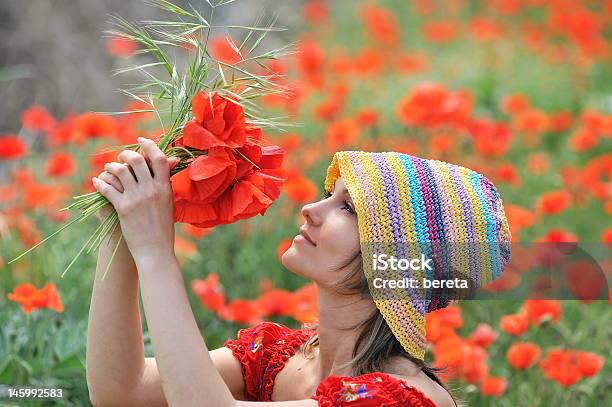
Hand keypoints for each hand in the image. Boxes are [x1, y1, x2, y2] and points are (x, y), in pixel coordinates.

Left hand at [92, 137, 179, 260]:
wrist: (155, 250)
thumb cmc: (163, 229)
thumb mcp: (169, 204)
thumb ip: (165, 184)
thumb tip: (168, 165)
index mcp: (165, 188)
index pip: (159, 158)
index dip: (149, 145)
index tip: (141, 141)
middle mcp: (151, 190)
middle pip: (137, 160)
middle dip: (126, 155)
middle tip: (122, 157)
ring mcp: (137, 198)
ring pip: (120, 172)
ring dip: (111, 167)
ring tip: (108, 169)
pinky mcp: (123, 208)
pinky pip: (108, 189)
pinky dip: (100, 183)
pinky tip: (96, 182)